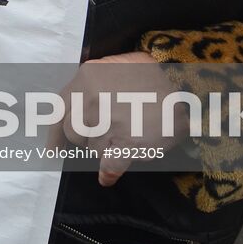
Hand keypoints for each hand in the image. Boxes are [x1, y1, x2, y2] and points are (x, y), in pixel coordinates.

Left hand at [57, 51, 184, 186]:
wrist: (190, 88)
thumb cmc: (155, 76)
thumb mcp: (119, 65)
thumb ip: (92, 82)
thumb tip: (75, 107)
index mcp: (87, 76)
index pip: (59, 108)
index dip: (54, 131)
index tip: (52, 148)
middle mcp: (92, 98)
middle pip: (73, 132)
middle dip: (85, 139)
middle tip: (106, 136)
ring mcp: (109, 121)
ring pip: (92, 148)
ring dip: (104, 149)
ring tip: (126, 136)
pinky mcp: (128, 143)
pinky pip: (108, 164)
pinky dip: (107, 173)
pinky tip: (107, 178)